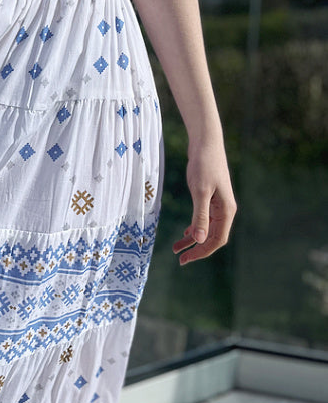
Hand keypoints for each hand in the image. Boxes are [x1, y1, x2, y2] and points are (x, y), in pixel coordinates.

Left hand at [172, 140, 236, 265]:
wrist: (206, 143)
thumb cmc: (204, 165)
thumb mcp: (200, 191)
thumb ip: (200, 216)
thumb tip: (199, 240)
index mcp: (226, 211)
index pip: (216, 240)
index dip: (201, 252)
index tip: (185, 259)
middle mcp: (225, 210)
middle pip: (212, 237)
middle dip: (196, 249)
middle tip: (179, 259)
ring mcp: (218, 204)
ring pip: (207, 228)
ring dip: (193, 239)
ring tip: (176, 248)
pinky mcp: (211, 197)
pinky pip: (204, 218)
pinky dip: (195, 227)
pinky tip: (186, 232)